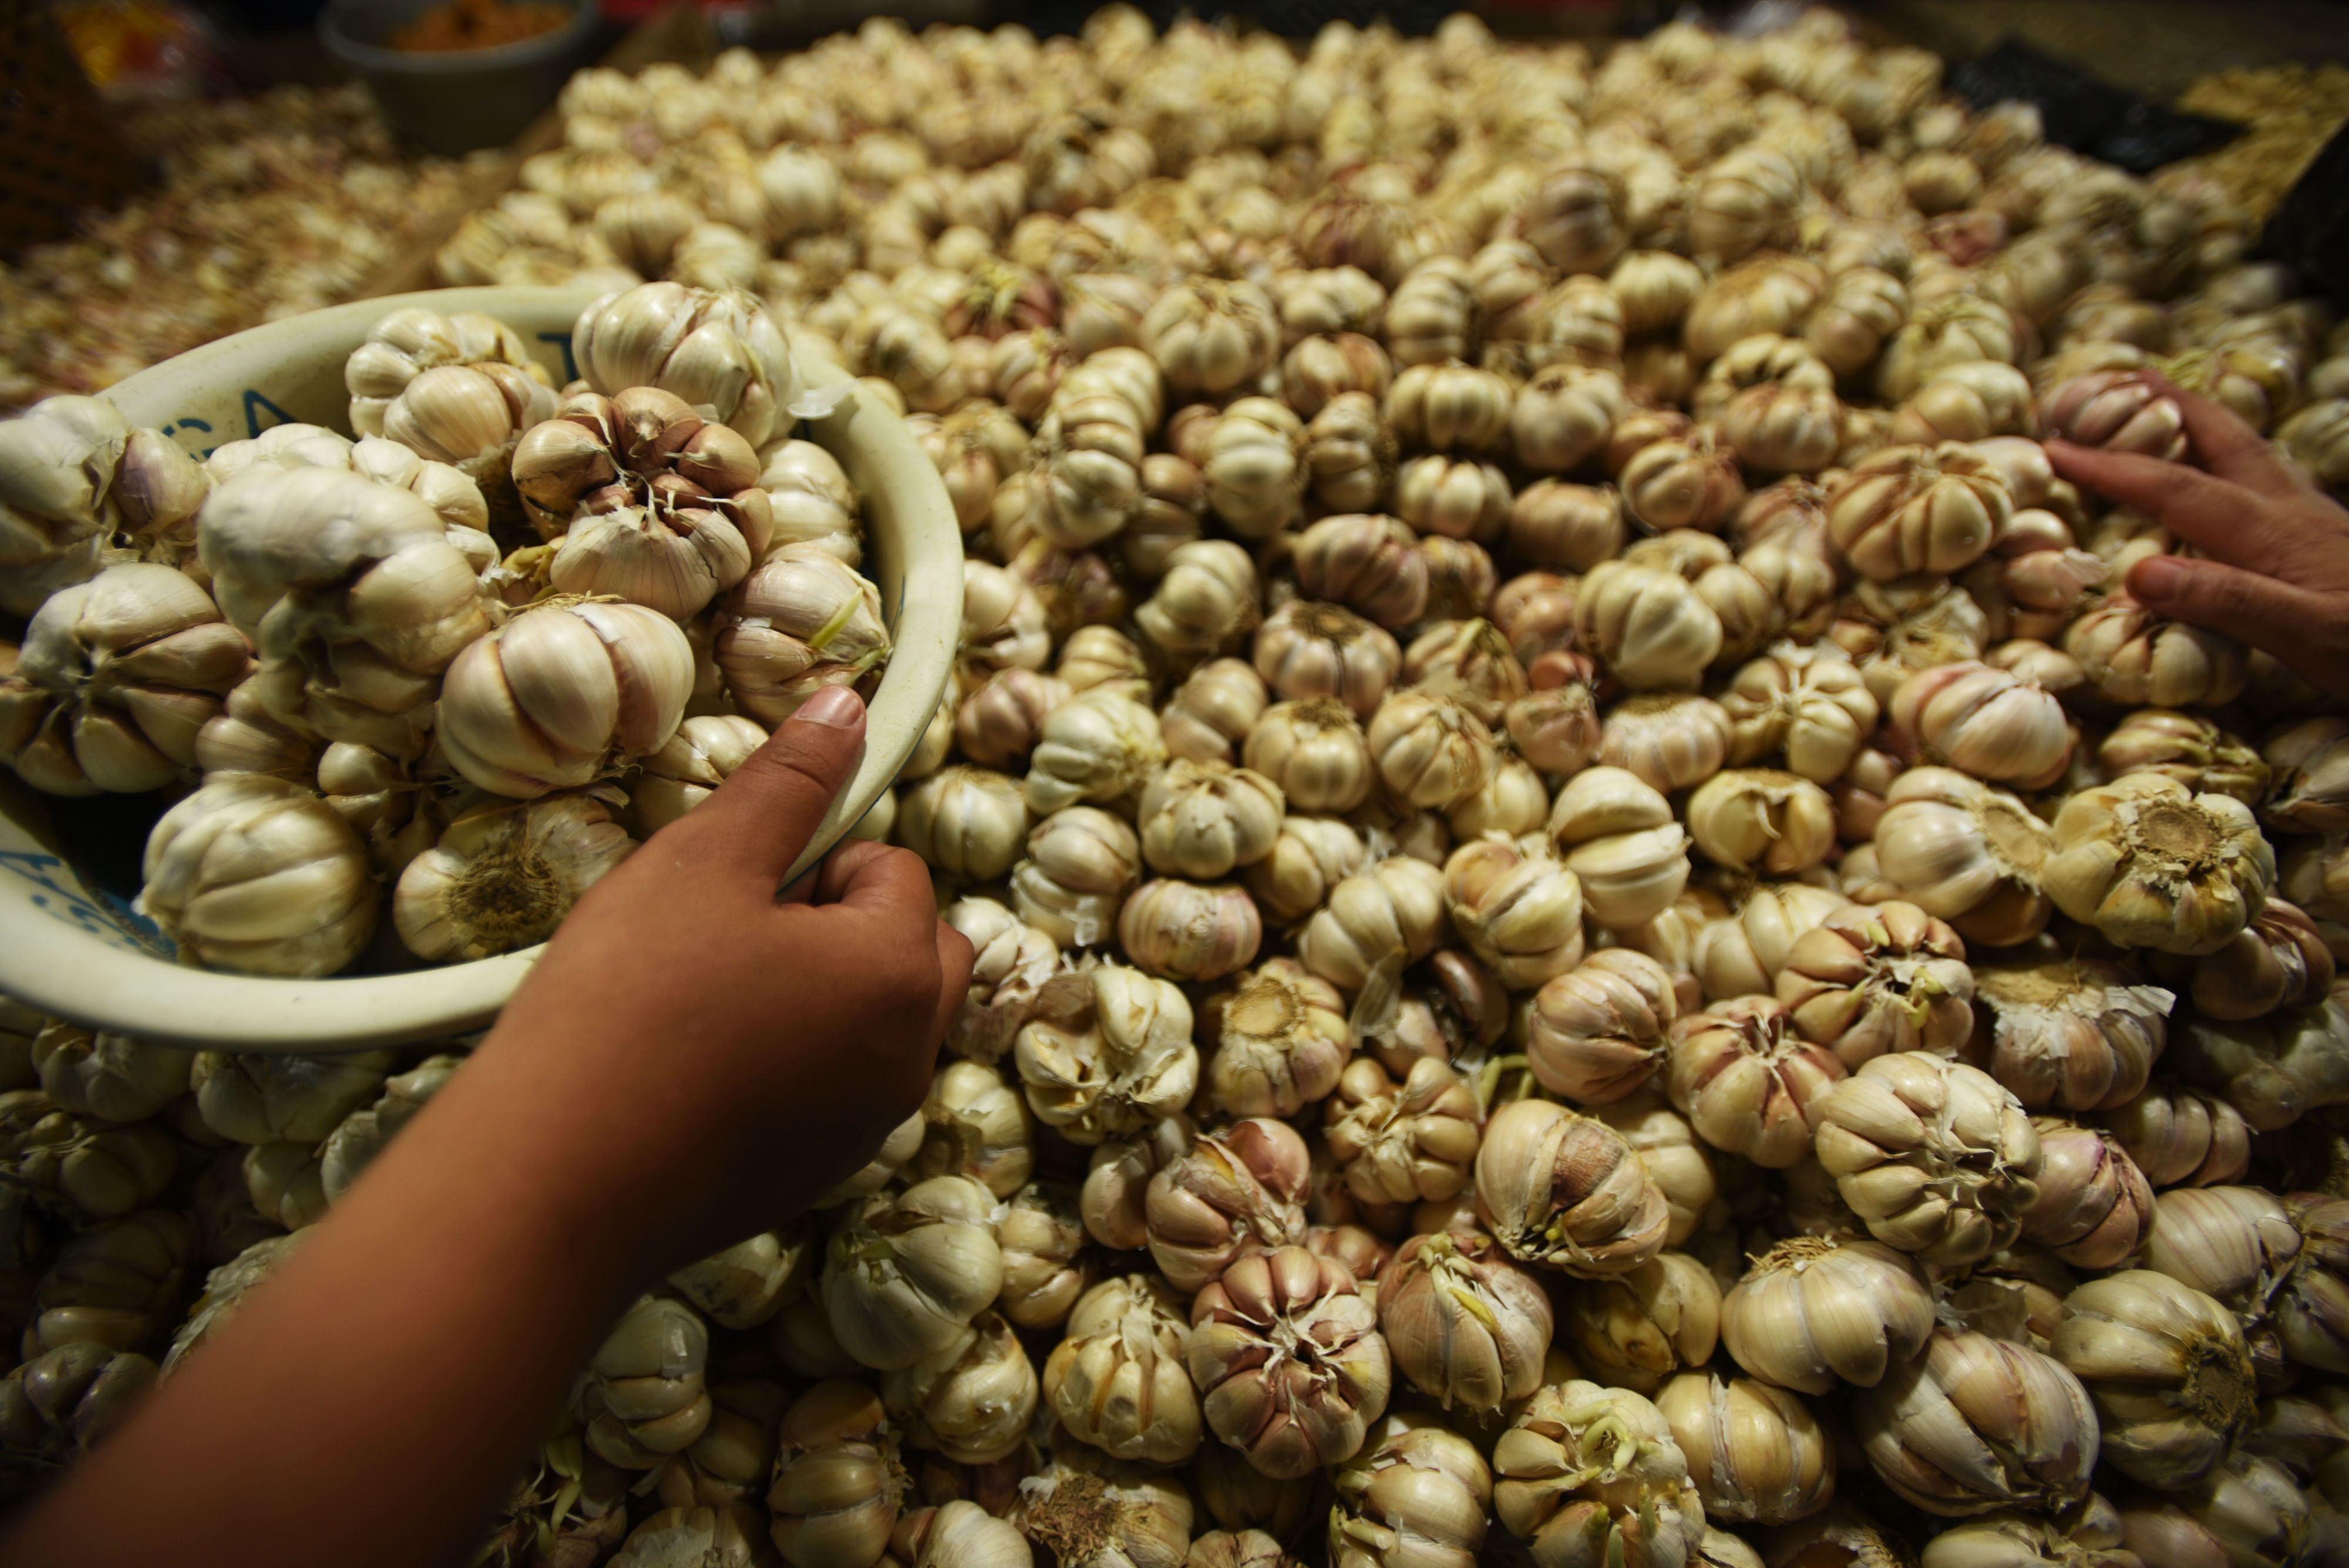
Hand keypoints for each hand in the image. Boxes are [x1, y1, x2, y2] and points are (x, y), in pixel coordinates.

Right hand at [482, 683, 971, 1272]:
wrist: (557, 1179)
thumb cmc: (629, 1004)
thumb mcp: (705, 861)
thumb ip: (790, 781)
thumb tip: (847, 707)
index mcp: (901, 971)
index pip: (891, 870)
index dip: (809, 861)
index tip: (729, 889)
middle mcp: (908, 1056)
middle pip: (913, 949)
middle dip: (840, 924)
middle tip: (729, 935)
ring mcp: (866, 1128)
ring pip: (872, 1022)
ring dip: (815, 992)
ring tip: (704, 998)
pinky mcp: (814, 1176)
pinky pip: (829, 1089)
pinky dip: (786, 1062)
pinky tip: (694, 1065)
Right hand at [2048, 379, 2348, 698]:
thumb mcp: (2308, 638)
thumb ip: (2227, 602)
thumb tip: (2136, 572)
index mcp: (2273, 533)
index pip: (2176, 489)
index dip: (2111, 466)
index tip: (2052, 448)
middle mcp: (2291, 514)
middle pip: (2220, 439)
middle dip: (2163, 406)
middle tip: (2115, 379)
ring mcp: (2314, 523)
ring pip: (2246, 452)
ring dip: (2198, 423)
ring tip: (2162, 408)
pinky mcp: (2329, 541)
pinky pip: (2263, 482)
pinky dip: (2228, 462)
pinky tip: (2226, 480)